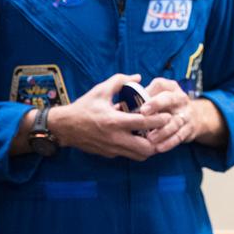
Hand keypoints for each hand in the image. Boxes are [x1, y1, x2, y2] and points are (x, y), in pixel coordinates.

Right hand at [41, 74, 173, 160]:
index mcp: (114, 121)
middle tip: (161, 131)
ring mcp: (112, 149)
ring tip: (151, 136)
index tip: (168, 116)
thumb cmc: (83, 107)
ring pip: (139, 156)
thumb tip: (138, 77)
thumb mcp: (100, 90)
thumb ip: (120, 81)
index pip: (143, 123)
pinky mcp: (109, 155)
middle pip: (146, 148)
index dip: (159, 120)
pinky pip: (128, 155)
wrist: (65, 127)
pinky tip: (136, 138)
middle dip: (157, 141)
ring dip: (148, 148)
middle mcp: (115, 138)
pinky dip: (135, 149)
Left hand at [140, 78, 227, 151]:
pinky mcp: (189, 129)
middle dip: (157, 106)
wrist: (193, 116)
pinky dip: (169, 143)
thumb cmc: (167, 105)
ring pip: (175, 122)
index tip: (142, 109)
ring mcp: (186, 114)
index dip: (151, 98)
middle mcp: (180, 99)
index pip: (161, 86)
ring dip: (162, 131)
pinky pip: (179, 136)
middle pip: (170, 100)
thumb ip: (143, 97)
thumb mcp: (158, 95)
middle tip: (143, 116)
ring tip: (150, 139)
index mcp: (170, 88)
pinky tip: (159, 148)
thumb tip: (124, 106)